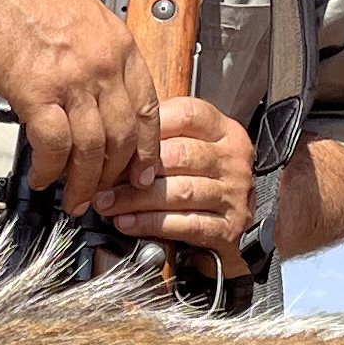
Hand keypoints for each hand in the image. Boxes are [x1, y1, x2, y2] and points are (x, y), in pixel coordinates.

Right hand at [0, 0, 155, 211]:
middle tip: (106, 194)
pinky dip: (51, 168)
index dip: (146, 147)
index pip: (147, 107)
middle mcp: (103, 63)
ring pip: (94, 148)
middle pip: (124, 135)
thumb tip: (93, 88)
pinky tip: (43, 177)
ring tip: (75, 200)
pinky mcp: (38, 90)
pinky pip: (55, 144)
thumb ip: (94, 51)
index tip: (141, 170)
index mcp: (118, 43)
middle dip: (116, 174)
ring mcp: (74, 78)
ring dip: (84, 182)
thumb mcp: (76, 13)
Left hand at [96, 92, 257, 273]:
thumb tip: (112, 129)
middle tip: (101, 178)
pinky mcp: (228, 228)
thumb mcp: (191, 146)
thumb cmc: (202, 180)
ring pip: (179, 191)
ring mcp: (233, 194)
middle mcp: (232, 160)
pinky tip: (127, 222)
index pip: (187, 115)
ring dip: (135, 199)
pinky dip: (151, 224)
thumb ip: (161, 133)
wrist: (242, 229)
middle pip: (180, 155)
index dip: (149, 125)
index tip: (115, 138)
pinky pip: (184, 223)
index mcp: (224, 131)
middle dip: (134, 168)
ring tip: (106, 203)